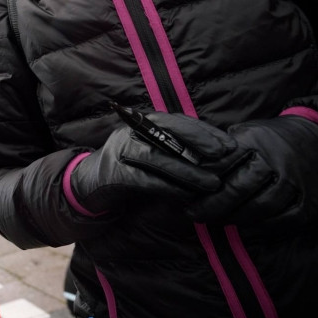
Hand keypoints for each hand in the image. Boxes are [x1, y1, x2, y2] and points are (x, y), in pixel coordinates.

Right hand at [70, 112, 238, 215]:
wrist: (88, 186)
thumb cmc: (129, 170)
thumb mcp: (152, 154)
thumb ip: (176, 151)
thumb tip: (216, 156)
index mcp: (142, 124)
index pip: (177, 121)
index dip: (204, 132)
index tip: (229, 146)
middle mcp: (130, 133)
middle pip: (168, 135)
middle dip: (199, 146)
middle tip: (225, 160)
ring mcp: (119, 152)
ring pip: (158, 158)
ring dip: (188, 172)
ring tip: (212, 184)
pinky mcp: (113, 175)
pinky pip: (145, 179)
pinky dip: (167, 187)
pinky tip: (186, 196)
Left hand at [188, 115, 317, 227]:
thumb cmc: (271, 139)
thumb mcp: (245, 132)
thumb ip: (221, 149)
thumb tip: (188, 166)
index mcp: (255, 141)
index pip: (223, 163)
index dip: (202, 181)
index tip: (185, 194)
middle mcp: (277, 161)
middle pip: (239, 188)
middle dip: (213, 205)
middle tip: (194, 214)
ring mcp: (295, 182)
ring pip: (260, 207)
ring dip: (234, 218)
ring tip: (215, 221)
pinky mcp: (309, 201)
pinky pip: (282, 221)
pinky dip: (260, 229)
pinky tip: (243, 230)